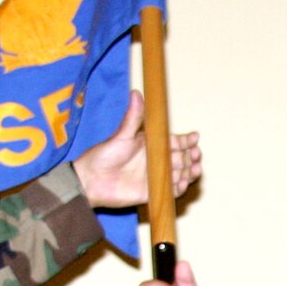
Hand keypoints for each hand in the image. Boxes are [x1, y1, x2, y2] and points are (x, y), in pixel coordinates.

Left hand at [73, 90, 200, 207]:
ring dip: (189, 172)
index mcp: (151, 145)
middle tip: (195, 154)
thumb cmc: (103, 155)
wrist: (90, 180)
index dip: (186, 140)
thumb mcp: (121, 135)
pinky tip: (182, 184)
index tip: (194, 137)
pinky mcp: (150, 193)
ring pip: (179, 174)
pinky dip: (178, 189)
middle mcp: (155, 160)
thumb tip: (136, 92)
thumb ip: (133, 117)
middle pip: (181, 158)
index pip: (175, 142)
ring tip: (195, 169)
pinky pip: (170, 192)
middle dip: (191, 156)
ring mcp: (154, 177)